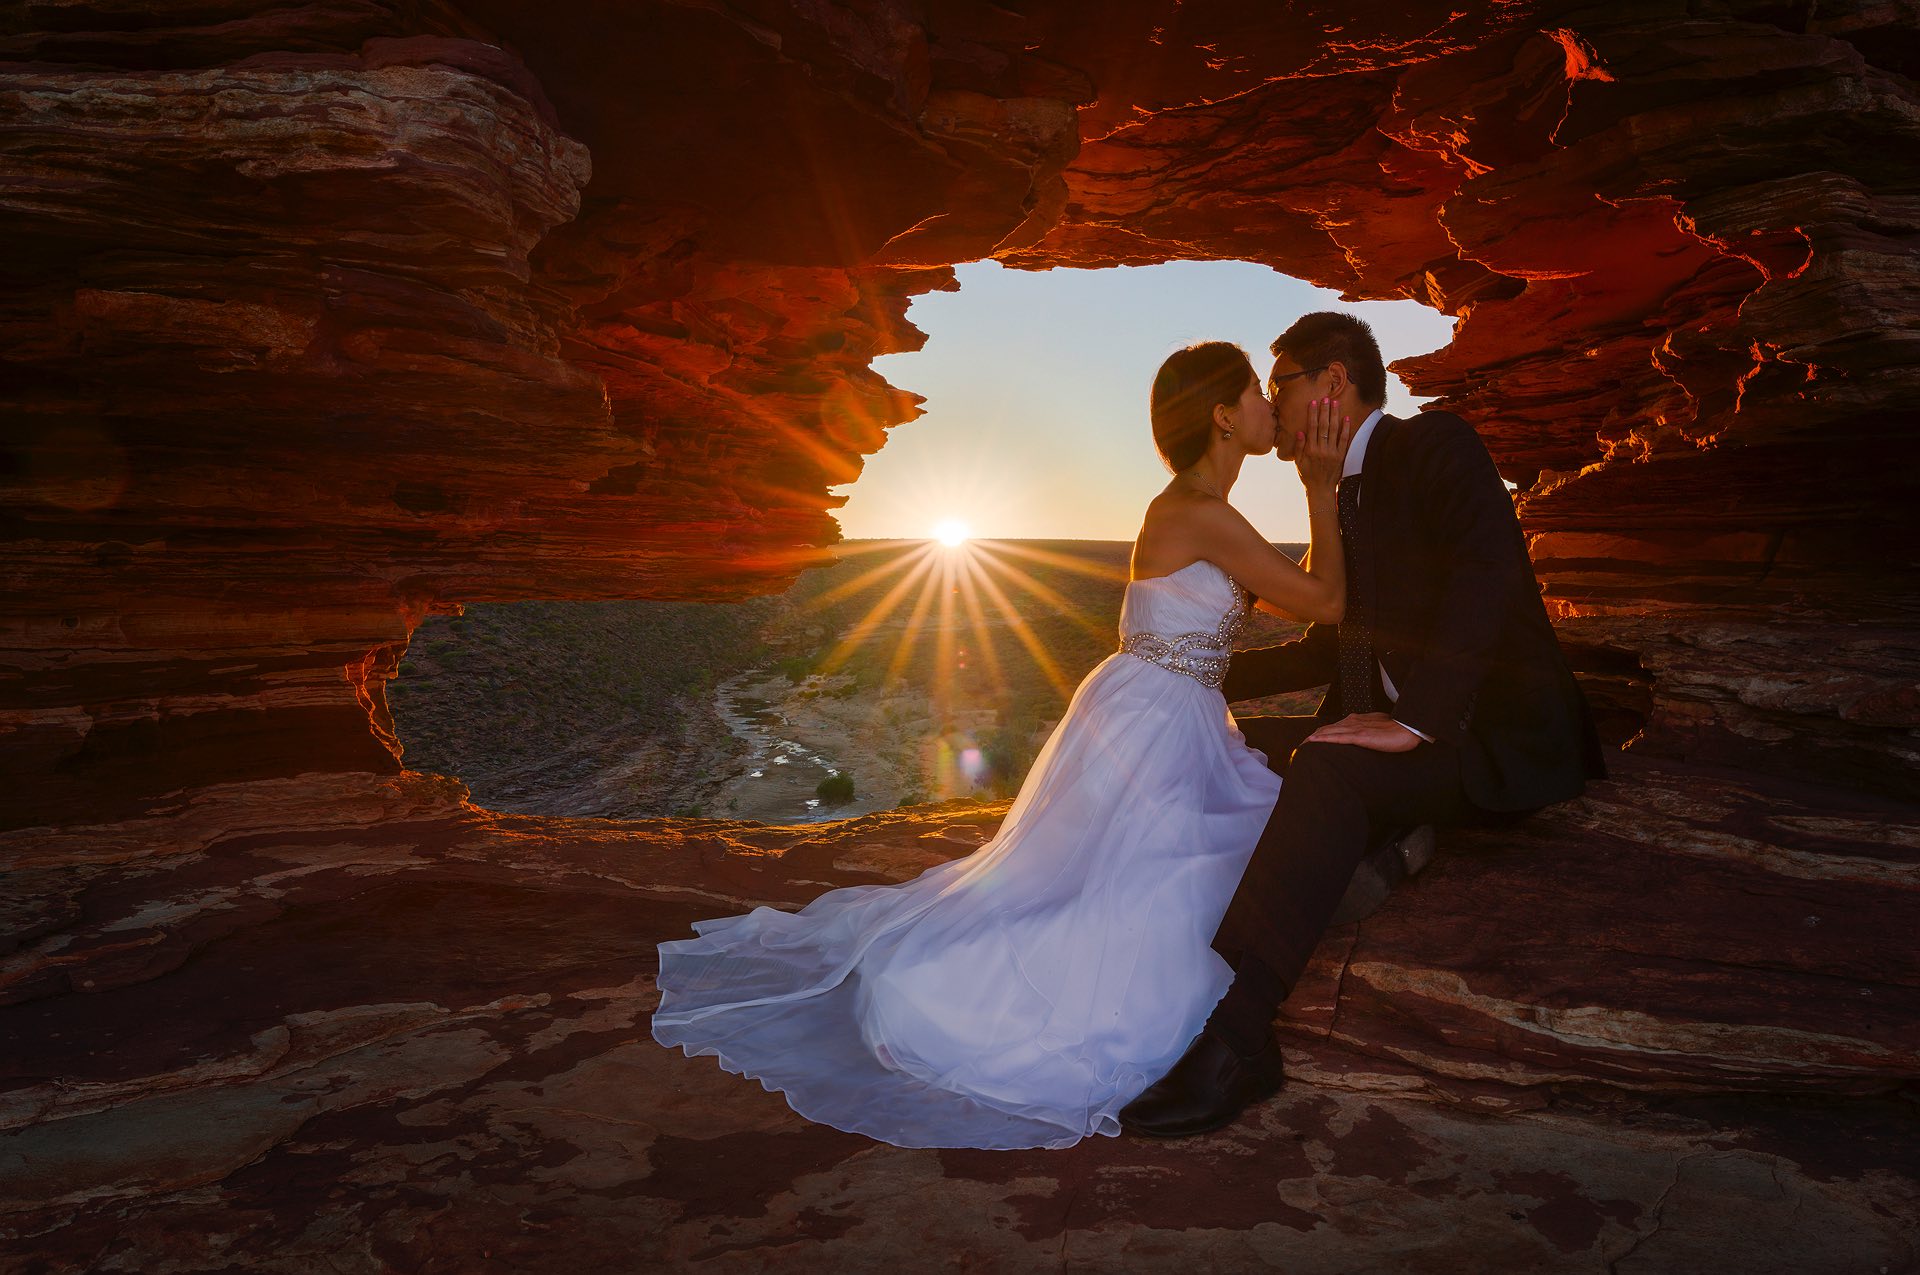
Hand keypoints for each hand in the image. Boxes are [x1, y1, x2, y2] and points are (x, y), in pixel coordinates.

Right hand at [1293, 398, 1354, 493]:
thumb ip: (1299, 447)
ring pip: (1334, 430)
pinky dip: (1346, 429)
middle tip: (1326, 398)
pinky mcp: (1340, 456)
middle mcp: (1321, 449)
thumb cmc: (1307, 475)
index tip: (1313, 403)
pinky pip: (1344, 440)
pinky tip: (1346, 418)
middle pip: (1323, 426)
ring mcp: (1332, 452)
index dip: (1312, 414)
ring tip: (1335, 404)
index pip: (1311, 427)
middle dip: (1324, 411)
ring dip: (1335, 416)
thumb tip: (1299, 432)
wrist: (1321, 489)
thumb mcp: (1298, 462)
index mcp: (1310, 449)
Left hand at [1306, 712, 1421, 751]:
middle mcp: (1353, 721)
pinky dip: (1323, 739)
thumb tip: (1364, 739)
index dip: (1322, 733)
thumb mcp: (1379, 729)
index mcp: (1357, 720)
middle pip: (1327, 728)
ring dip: (1313, 739)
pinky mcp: (1360, 736)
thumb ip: (1369, 732)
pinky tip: (1313, 742)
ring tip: (1301, 746)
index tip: (1312, 741)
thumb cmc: (1398, 730)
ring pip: (1328, 731)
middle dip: (1313, 737)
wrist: (1409, 728)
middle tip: (1300, 747)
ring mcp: (1356, 727)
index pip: (1334, 727)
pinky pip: (1337, 737)